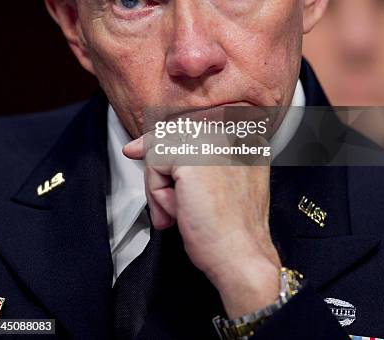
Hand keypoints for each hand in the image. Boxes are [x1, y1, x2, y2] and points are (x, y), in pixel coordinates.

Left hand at [123, 132, 280, 316]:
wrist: (242, 255)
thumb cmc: (232, 231)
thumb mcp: (215, 184)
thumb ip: (191, 159)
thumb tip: (144, 144)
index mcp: (242, 138)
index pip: (190, 127)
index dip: (162, 141)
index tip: (140, 148)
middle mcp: (229, 133)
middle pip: (172, 136)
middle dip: (161, 172)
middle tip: (171, 203)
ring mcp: (211, 141)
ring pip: (160, 150)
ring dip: (160, 187)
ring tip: (181, 212)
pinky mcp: (191, 157)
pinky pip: (153, 164)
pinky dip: (156, 193)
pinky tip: (178, 211)